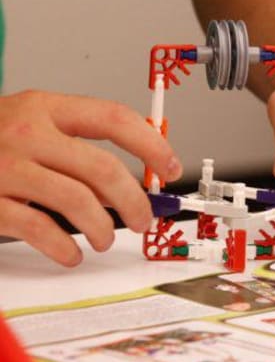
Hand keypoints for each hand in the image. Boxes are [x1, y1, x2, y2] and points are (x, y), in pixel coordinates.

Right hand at [0, 91, 181, 265]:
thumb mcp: (32, 126)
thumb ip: (77, 146)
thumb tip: (133, 182)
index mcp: (45, 108)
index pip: (114, 119)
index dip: (151, 145)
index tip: (170, 167)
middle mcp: (26, 133)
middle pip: (103, 168)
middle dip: (134, 201)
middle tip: (144, 218)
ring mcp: (5, 167)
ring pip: (78, 201)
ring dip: (103, 228)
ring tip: (105, 238)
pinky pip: (39, 228)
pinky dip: (63, 247)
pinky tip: (71, 254)